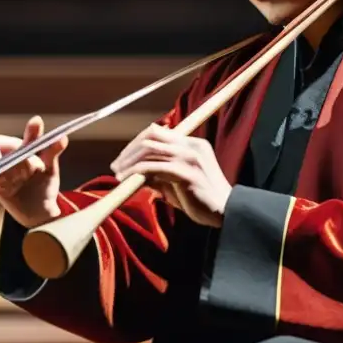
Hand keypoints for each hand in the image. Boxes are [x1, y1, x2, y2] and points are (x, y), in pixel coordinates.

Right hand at [0, 116, 68, 228]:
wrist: (36, 209)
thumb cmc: (44, 184)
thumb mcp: (50, 170)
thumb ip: (53, 153)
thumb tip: (62, 137)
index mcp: (30, 148)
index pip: (31, 136)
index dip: (33, 129)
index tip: (36, 122)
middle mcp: (13, 152)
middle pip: (3, 143)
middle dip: (1, 145)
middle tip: (3, 149)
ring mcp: (2, 164)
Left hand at [110, 123, 231, 227]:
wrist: (226, 212)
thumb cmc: (202, 200)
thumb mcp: (178, 183)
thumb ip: (160, 175)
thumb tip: (136, 174)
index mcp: (192, 143)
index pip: (158, 131)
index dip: (137, 141)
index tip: (124, 157)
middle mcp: (191, 145)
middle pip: (151, 135)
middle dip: (130, 149)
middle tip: (116, 164)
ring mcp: (189, 157)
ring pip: (149, 149)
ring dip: (129, 160)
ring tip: (118, 173)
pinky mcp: (186, 172)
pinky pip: (153, 167)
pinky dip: (135, 172)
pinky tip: (126, 180)